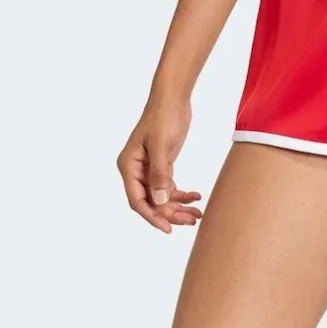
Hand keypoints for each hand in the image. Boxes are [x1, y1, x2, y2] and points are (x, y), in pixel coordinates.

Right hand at [116, 95, 201, 233]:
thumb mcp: (161, 146)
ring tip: (197, 215)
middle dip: (170, 213)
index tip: (167, 228)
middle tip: (190, 221)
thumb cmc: (163, 117)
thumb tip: (159, 201)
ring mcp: (149, 169)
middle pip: (151, 202)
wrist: (173, 98)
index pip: (137, 200)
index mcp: (128, 166)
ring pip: (162, 197)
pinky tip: (197, 198)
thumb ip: (159, 174)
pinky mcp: (162, 165)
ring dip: (179, 207)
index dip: (151, 216)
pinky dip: (183, 195)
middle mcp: (136, 170)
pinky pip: (170, 187)